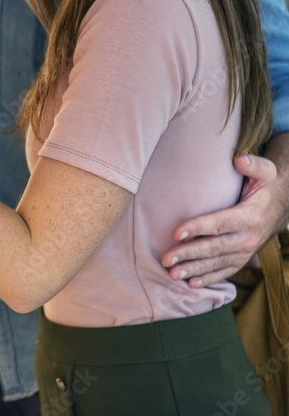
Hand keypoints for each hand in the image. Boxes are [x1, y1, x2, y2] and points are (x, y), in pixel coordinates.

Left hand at [161, 153, 286, 286]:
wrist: (281, 208)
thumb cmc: (265, 187)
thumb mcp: (266, 172)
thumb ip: (252, 165)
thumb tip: (238, 159)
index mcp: (249, 216)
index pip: (219, 223)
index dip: (197, 228)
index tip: (176, 232)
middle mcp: (247, 238)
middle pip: (214, 247)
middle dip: (188, 254)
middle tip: (166, 259)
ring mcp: (244, 251)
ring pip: (216, 263)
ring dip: (194, 270)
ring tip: (172, 274)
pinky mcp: (241, 260)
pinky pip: (224, 272)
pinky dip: (208, 279)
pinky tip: (191, 284)